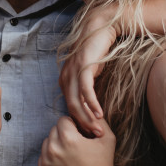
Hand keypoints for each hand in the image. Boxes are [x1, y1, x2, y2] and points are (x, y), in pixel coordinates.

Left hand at [38, 116, 117, 165]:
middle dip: (64, 135)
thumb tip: (85, 103)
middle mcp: (54, 149)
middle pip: (53, 131)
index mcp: (68, 138)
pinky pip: (43, 157)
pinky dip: (51, 159)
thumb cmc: (104, 163)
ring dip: (56, 146)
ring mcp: (46, 163)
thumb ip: (96, 118)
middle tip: (76, 147)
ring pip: (47, 143)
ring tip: (71, 156)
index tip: (81, 136)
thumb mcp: (106, 138)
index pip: (63, 120)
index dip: (73, 126)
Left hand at [59, 9, 117, 136]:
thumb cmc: (98, 51)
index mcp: (65, 80)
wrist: (100, 28)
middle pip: (71, 107)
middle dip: (83, 124)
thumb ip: (89, 88)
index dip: (79, 122)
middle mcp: (65, 77)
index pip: (70, 107)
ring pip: (77, 102)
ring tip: (97, 131)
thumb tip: (94, 107)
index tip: (89, 134)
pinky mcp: (83, 67)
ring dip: (88, 118)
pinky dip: (92, 104)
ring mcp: (73, 72)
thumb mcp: (92, 73)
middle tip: (94, 138)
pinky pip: (86, 91)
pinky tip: (100, 114)